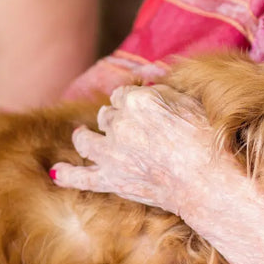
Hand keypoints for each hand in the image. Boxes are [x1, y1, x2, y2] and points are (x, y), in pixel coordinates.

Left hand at [51, 84, 263, 263]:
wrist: (207, 178)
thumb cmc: (205, 137)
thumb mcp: (186, 100)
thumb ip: (161, 91)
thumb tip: (148, 83)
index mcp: (135, 99)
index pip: (123, 95)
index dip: (132, 102)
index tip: (144, 110)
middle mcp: (118, 123)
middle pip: (107, 116)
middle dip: (117, 121)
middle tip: (135, 131)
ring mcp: (111, 153)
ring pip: (86, 140)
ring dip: (85, 137)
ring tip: (84, 137)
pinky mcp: (111, 180)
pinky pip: (81, 177)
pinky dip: (67, 175)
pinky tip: (56, 173)